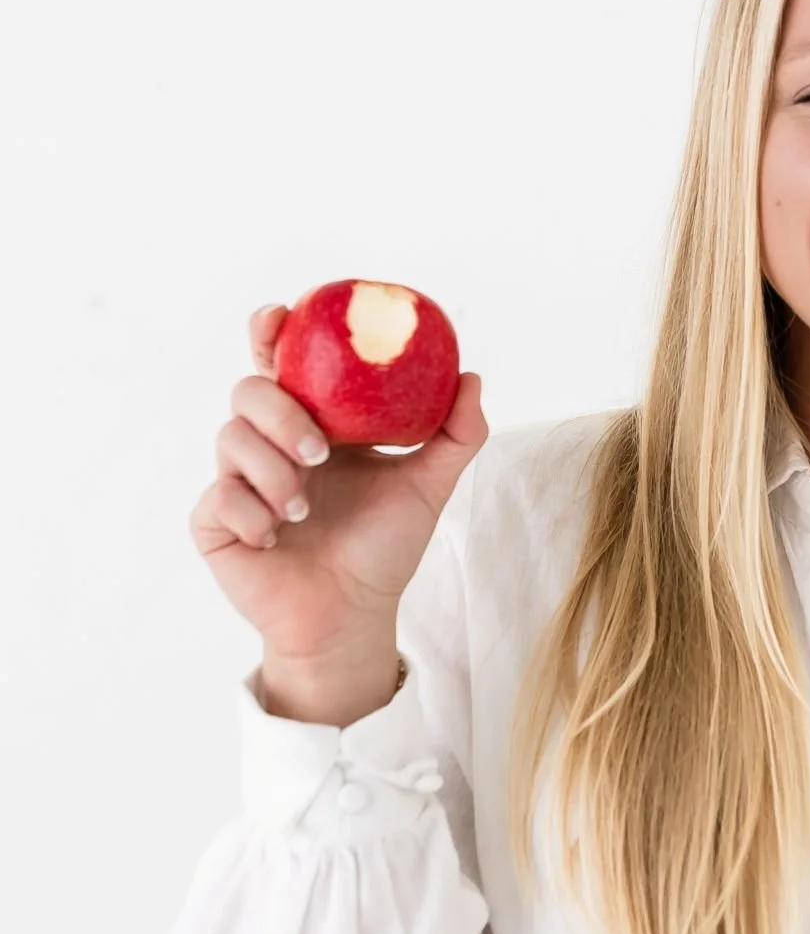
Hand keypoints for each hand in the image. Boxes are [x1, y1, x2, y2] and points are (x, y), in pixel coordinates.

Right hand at [190, 301, 486, 661]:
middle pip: (249, 391)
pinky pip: (217, 497)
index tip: (280, 318)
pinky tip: (276, 539)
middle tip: (318, 452)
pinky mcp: (215, 521)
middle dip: (281, 415)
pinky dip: (252, 513)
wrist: (352, 616)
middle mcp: (268, 444)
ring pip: (230, 440)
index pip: (281, 363)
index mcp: (310, 422)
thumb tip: (471, 376)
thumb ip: (455, 434)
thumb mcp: (428, 488)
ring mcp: (237, 480)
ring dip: (273, 473)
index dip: (270, 332)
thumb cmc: (383, 548)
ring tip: (304, 511)